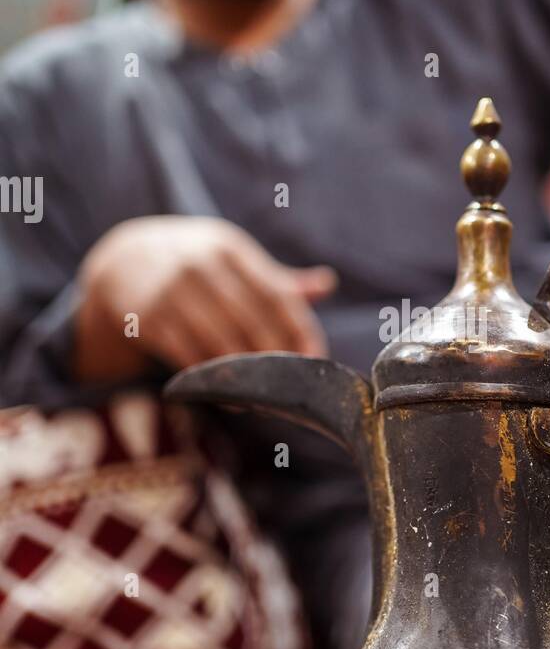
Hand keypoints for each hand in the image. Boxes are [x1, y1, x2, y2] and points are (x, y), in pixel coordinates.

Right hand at [74, 215, 336, 380]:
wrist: (122, 260)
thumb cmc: (193, 264)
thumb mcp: (230, 259)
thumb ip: (275, 279)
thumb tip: (327, 284)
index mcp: (231, 249)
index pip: (277, 294)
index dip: (300, 330)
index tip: (316, 359)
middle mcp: (201, 265)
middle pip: (252, 323)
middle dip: (276, 359)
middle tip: (291, 387)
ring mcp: (172, 291)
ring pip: (221, 344)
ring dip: (245, 378)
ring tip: (261, 399)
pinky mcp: (149, 318)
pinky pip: (190, 356)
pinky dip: (214, 381)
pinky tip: (229, 397)